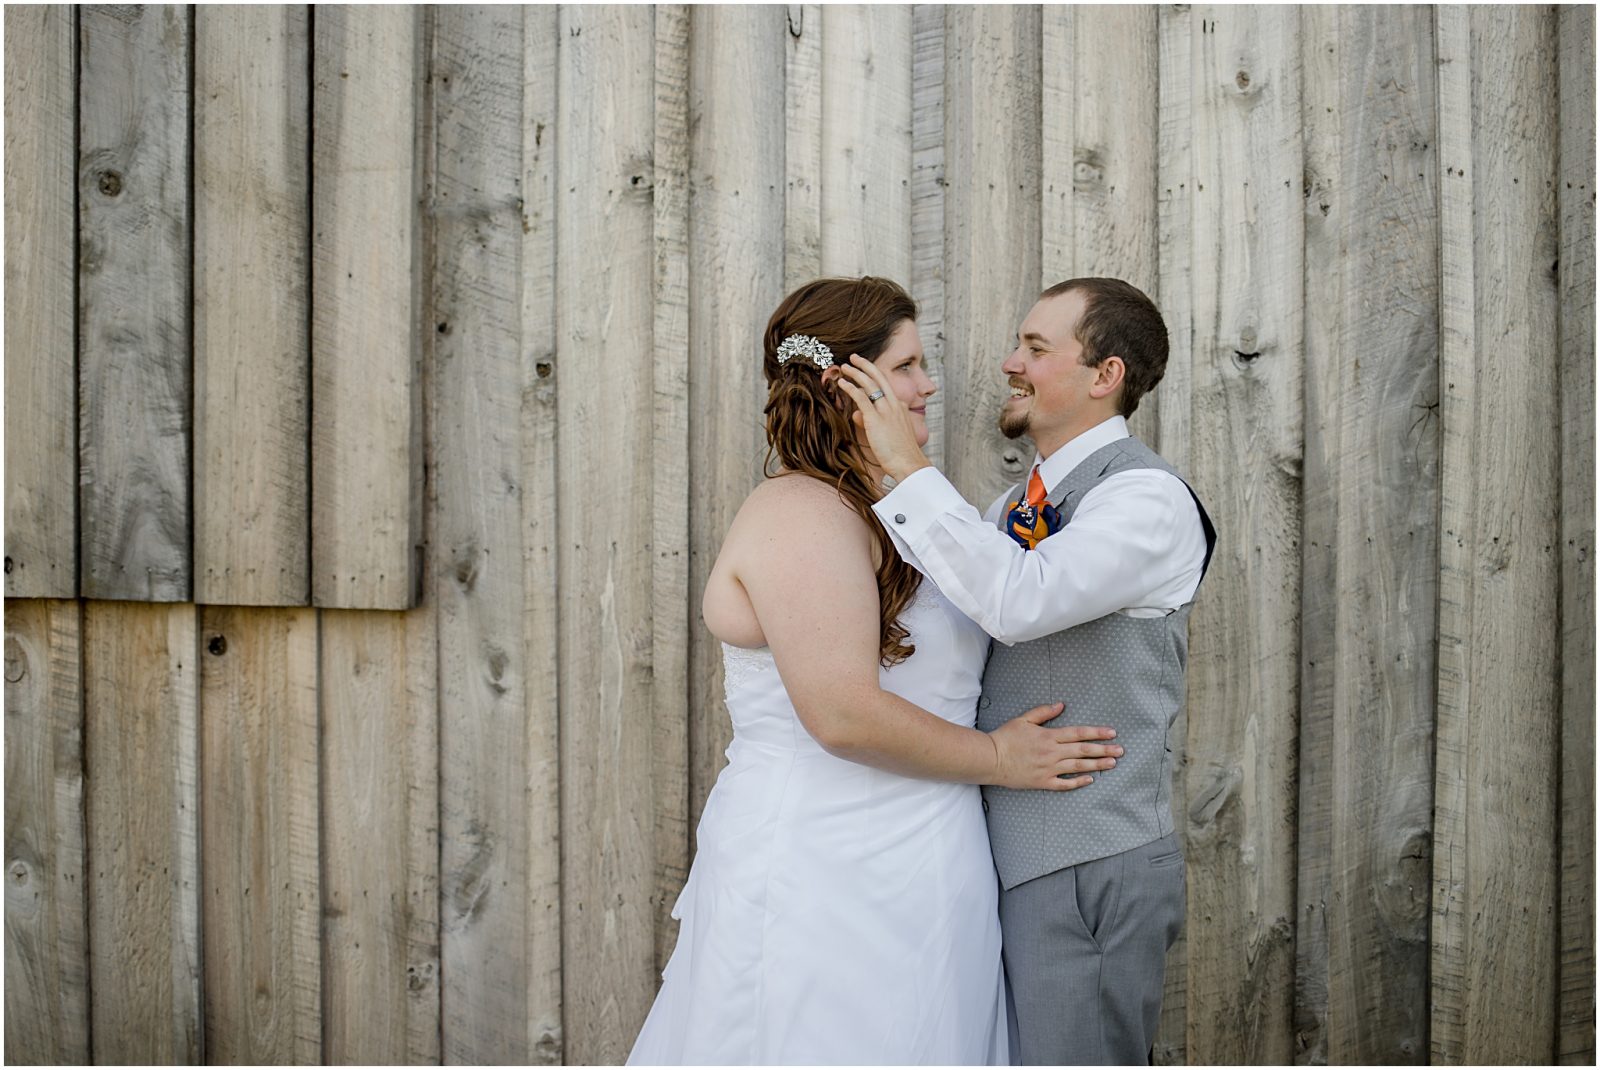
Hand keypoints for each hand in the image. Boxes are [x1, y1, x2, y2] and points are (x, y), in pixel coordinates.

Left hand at [834, 355, 932, 481]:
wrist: (909, 464)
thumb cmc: (901, 454)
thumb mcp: (889, 434)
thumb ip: (872, 422)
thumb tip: (856, 415)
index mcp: (901, 408)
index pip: (887, 386)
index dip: (874, 375)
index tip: (864, 369)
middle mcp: (895, 405)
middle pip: (880, 378)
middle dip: (866, 365)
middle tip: (854, 357)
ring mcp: (886, 411)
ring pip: (870, 384)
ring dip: (855, 373)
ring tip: (844, 366)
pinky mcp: (876, 419)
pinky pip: (862, 398)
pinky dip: (851, 388)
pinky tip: (842, 383)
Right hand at [987, 703, 1121, 790]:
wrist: (991, 759)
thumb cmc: (1006, 738)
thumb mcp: (1023, 719)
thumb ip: (1043, 712)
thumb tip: (1061, 705)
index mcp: (1048, 736)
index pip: (1078, 733)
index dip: (1096, 733)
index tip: (1112, 733)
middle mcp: (1052, 753)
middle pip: (1083, 751)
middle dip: (1104, 750)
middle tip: (1120, 750)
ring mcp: (1048, 769)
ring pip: (1078, 767)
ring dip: (1097, 765)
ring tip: (1112, 763)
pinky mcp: (1042, 782)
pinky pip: (1064, 783)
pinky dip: (1078, 782)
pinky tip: (1090, 779)